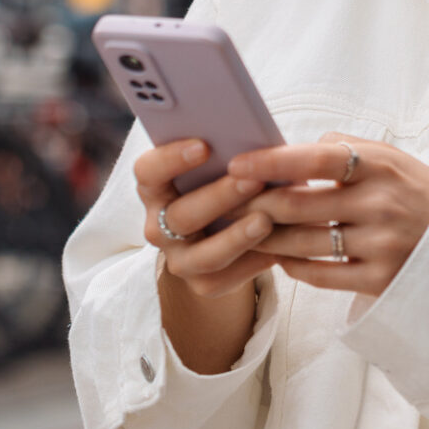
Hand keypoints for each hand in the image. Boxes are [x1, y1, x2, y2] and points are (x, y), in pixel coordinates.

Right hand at [134, 139, 275, 298]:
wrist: (224, 233)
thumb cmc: (226, 182)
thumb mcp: (222, 165)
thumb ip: (229, 154)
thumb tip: (257, 144)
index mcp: (155, 187)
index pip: (148, 171)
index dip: (171, 158)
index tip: (204, 145)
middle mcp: (158, 225)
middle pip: (181, 215)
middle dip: (220, 197)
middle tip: (253, 181)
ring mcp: (177, 258)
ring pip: (203, 255)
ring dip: (236, 236)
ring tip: (267, 220)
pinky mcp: (201, 283)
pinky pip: (225, 278)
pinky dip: (253, 262)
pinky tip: (279, 248)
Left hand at [230, 134, 428, 295]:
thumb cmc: (416, 192)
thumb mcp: (391, 158)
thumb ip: (345, 149)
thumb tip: (291, 149)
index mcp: (382, 166)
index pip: (318, 157)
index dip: (272, 161)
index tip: (237, 164)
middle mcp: (381, 204)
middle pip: (299, 204)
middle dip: (255, 204)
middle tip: (226, 203)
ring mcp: (381, 245)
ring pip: (303, 243)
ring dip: (265, 238)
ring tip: (240, 232)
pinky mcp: (379, 279)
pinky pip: (320, 275)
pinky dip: (293, 266)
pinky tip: (279, 258)